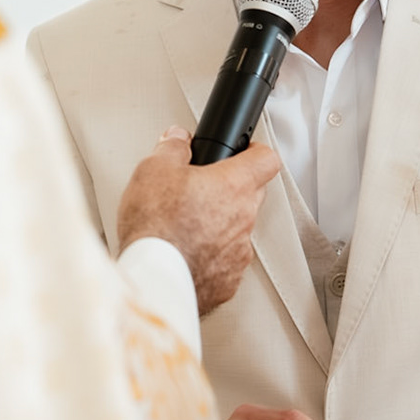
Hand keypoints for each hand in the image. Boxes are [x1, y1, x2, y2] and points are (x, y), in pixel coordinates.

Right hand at [117, 128, 280, 313]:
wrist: (153, 278)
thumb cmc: (156, 227)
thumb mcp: (154, 170)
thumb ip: (172, 149)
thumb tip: (177, 139)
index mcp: (234, 186)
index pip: (266, 159)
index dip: (255, 151)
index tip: (245, 151)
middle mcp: (244, 219)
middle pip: (253, 194)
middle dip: (233, 187)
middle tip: (204, 186)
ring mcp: (239, 252)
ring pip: (239, 230)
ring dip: (221, 224)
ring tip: (188, 224)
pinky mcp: (228, 280)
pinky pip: (227, 261)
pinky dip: (212, 255)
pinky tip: (187, 252)